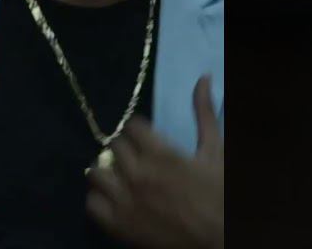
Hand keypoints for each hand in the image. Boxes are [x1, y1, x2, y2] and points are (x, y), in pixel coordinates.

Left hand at [86, 75, 223, 248]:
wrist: (219, 238)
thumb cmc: (219, 193)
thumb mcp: (215, 150)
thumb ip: (204, 113)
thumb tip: (203, 77)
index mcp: (160, 153)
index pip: (131, 127)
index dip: (139, 131)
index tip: (146, 139)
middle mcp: (137, 174)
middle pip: (114, 146)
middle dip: (125, 149)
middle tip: (137, 158)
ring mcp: (125, 201)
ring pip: (96, 172)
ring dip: (107, 170)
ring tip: (121, 176)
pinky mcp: (119, 226)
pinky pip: (92, 204)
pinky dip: (99, 198)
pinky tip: (114, 198)